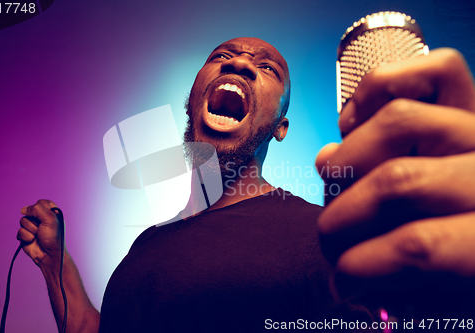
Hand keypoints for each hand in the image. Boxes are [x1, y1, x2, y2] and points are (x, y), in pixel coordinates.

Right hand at [17, 199, 63, 266]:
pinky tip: (32, 240)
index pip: (41, 202)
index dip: (39, 208)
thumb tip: (24, 209)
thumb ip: (37, 209)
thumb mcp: (49, 219)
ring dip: (30, 229)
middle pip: (29, 211)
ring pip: (23, 221)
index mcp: (51, 213)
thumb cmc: (53, 237)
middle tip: (42, 227)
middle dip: (34, 220)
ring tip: (38, 235)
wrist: (49, 255)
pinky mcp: (25, 235)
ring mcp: (32, 227)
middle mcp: (41, 219)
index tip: (43, 215)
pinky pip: (19, 231)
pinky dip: (26, 236)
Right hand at [315, 49, 474, 302]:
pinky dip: (380, 88)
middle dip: (344, 216)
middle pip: (399, 182)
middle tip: (331, 238)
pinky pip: (434, 69)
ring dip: (350, 156)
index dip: (364, 268)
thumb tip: (344, 276)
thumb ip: (405, 280)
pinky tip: (358, 121)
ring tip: (337, 175)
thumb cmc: (469, 260)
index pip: (422, 247)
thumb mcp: (453, 295)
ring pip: (401, 120)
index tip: (342, 283)